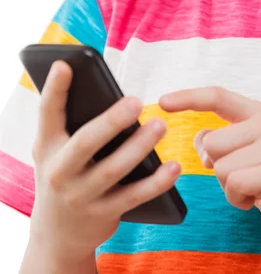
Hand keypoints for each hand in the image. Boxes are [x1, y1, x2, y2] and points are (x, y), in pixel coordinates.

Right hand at [30, 61, 180, 263]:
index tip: (66, 64)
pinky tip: (174, 167)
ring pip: (112, 171)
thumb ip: (66, 122)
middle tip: (136, 101)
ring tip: (160, 127)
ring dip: (138, 148)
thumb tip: (91, 83)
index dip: (54, 89)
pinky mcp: (103, 214)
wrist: (57, 235)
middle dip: (110, 122)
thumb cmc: (63, 174)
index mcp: (47, 147)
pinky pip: (134, 197)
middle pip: (85, 144)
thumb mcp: (53, 150)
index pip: (47, 114)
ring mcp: (80, 196)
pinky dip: (156, 182)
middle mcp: (59, 172)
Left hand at [160, 86, 260, 246]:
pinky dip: (238, 199)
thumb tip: (201, 143)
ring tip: (255, 187)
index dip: (188, 97)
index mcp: (260, 113)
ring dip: (229, 186)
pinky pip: (232, 184)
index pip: (218, 96)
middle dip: (218, 167)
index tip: (161, 101)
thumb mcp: (248, 151)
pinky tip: (259, 199)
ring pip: (219, 166)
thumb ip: (223, 139)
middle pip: (210, 143)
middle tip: (246, 176)